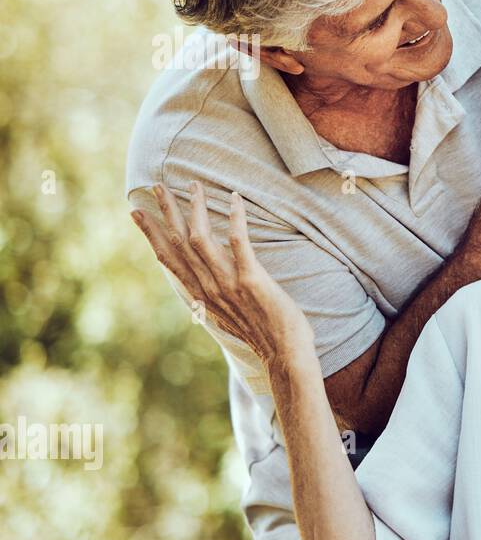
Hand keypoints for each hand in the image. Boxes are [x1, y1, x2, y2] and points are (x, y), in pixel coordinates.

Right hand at [131, 182, 314, 365]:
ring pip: (201, 239)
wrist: (284, 354)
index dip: (150, 234)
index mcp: (200, 294)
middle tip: (156, 186)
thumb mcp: (227, 316)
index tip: (137, 212)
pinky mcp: (252, 280)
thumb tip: (203, 286)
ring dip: (195, 209)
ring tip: (193, 185)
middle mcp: (208, 287)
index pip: (167, 258)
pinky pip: (240, 244)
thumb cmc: (261, 334)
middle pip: (178, 243)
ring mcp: (228, 283)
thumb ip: (213, 296)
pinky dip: (236, 220)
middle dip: (166, 212)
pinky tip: (235, 199)